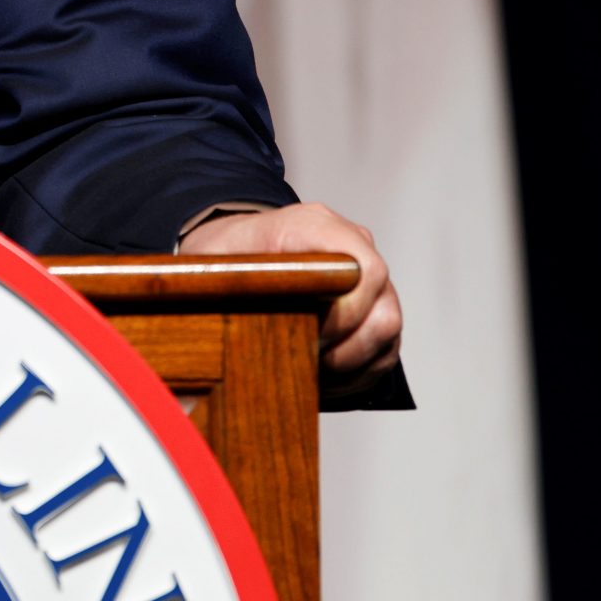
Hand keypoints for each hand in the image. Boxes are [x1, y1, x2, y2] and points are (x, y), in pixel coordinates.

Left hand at [176, 202, 402, 397]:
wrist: (237, 245)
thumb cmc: (227, 251)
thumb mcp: (213, 256)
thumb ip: (230, 276)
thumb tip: (232, 309)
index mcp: (316, 226)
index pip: (365, 270)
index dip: (346, 314)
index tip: (312, 339)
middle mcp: (353, 246)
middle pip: (384, 311)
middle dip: (347, 351)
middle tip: (308, 362)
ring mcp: (369, 277)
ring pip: (386, 334)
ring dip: (351, 365)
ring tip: (311, 371)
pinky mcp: (375, 306)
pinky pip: (384, 350)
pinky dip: (355, 372)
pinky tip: (321, 373)